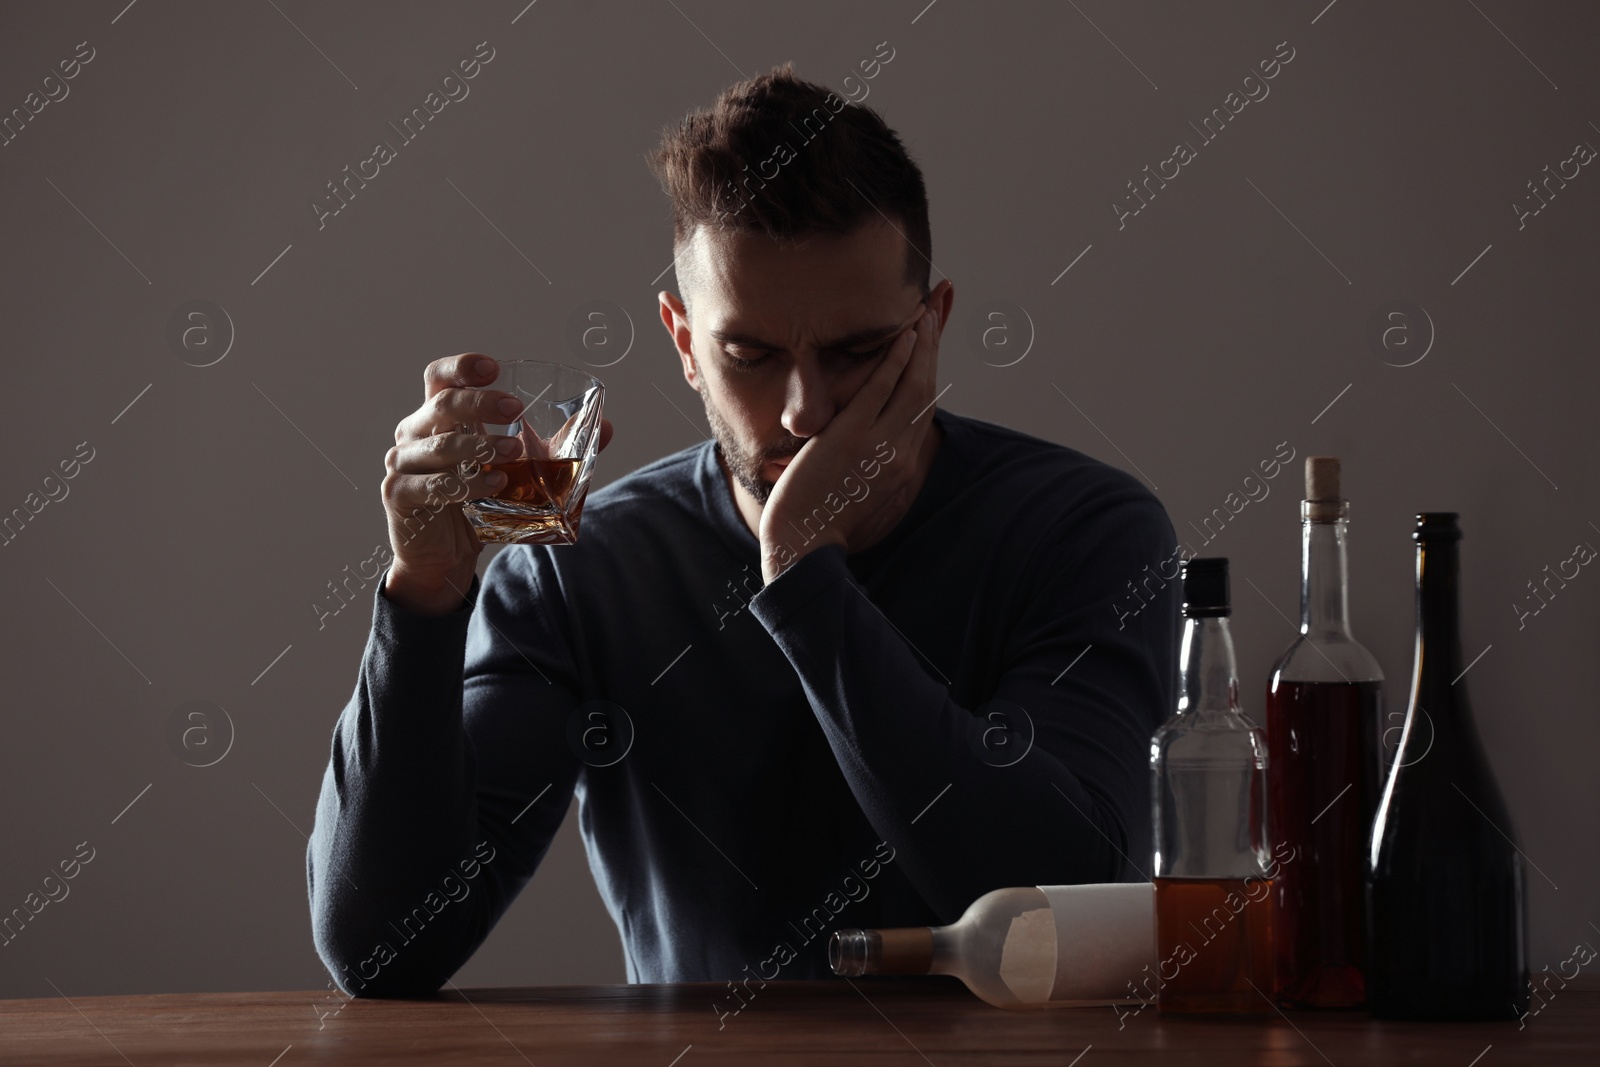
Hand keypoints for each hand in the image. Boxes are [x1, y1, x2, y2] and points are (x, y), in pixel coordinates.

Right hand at [381, 354, 613, 614]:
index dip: (461, 367)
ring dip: (480, 446)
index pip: (440, 378)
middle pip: (442, 404)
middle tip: (515, 408)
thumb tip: (607, 428)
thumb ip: (555, 448)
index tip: (493, 368)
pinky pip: (431, 486)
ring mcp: (403, 464)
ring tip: (515, 452)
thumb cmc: (478, 502)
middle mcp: (416, 433)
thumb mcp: (517, 471)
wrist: (444, 557)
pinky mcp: (400, 496)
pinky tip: (495, 484)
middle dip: (480, 403)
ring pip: (438, 446)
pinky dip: (465, 484)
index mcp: (439, 417)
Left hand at [758, 292, 944, 583]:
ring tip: (924, 311)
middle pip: (925, 389)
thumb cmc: (821, 522)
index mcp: (902, 467)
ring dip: (921, 343)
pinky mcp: (851, 438)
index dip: (931, 370)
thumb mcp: (858, 492)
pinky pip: (880, 390)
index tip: (933, 342)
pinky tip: (902, 335)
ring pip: (911, 385)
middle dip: (934, 346)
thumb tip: (867, 448)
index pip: (923, 408)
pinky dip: (894, 359)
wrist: (803, 547)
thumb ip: (868, 464)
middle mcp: (900, 455)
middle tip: (937, 309)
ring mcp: (878, 445)